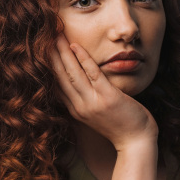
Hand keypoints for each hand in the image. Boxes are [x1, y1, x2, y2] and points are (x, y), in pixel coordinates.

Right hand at [50, 33, 157, 149]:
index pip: (56, 85)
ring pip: (72, 73)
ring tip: (56, 36)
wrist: (137, 143)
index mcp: (76, 110)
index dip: (48, 66)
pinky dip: (83, 59)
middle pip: (60, 77)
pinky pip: (93, 74)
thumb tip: (82, 84)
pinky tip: (76, 45)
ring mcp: (92, 103)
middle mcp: (80, 107)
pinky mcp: (108, 98)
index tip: (42, 50)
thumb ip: (87, 100)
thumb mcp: (98, 115)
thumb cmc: (122, 126)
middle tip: (43, 37)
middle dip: (51, 55)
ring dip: (63, 53)